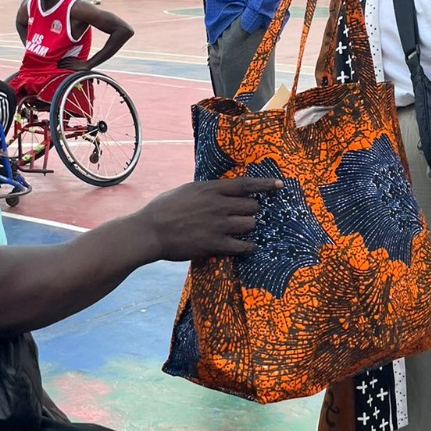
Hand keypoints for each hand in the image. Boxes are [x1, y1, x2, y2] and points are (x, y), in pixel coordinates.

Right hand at [142, 177, 280, 259]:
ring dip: (248, 228)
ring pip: (250, 225)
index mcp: (210, 189)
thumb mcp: (186, 190)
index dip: (265, 184)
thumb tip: (219, 189)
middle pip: (252, 206)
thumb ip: (206, 190)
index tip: (280, 185)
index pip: (246, 184)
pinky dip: (247, 246)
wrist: (150, 231)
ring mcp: (218, 225)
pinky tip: (247, 247)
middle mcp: (218, 205)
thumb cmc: (163, 209)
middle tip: (243, 215)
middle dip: (250, 211)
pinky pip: (242, 246)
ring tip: (240, 230)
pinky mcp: (215, 244)